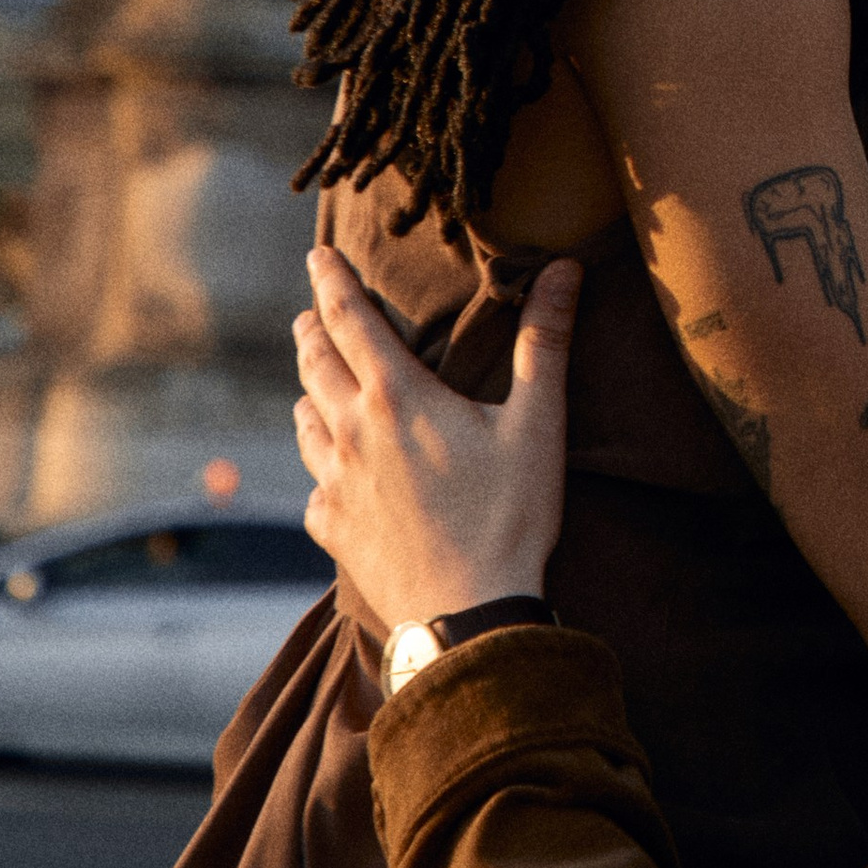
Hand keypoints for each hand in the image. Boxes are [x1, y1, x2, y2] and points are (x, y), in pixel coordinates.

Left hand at [293, 245, 576, 638]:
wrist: (467, 613)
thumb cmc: (507, 515)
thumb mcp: (538, 424)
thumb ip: (545, 343)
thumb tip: (562, 268)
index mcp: (397, 396)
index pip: (350, 319)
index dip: (332, 281)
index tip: (318, 254)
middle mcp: (352, 431)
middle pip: (315, 364)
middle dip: (312, 330)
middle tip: (310, 313)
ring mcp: (335, 483)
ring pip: (305, 423)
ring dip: (309, 394)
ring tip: (314, 387)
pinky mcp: (333, 528)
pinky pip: (314, 487)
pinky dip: (319, 470)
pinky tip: (331, 477)